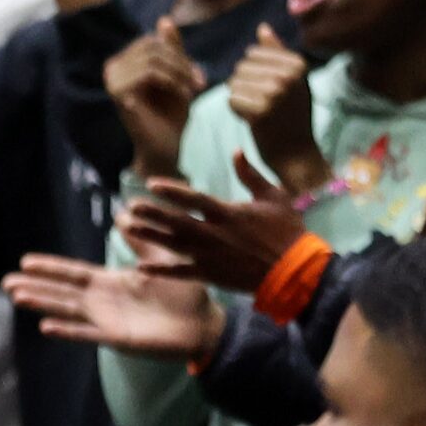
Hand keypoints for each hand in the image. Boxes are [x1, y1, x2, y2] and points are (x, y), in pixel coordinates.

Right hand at [2, 254, 224, 363]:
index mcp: (111, 283)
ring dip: (42, 303)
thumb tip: (123, 214)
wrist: (205, 324)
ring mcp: (108, 321)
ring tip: (17, 296)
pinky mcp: (118, 338)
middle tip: (6, 282)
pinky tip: (45, 326)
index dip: (50, 268)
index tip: (25, 261)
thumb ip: (142, 240)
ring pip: (67, 310)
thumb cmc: (186, 294)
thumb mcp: (163, 258)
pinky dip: (67, 331)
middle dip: (35, 286)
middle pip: (61, 291)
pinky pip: (87, 334)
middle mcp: (103, 302)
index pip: (73, 273)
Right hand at [102, 18, 204, 182]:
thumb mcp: (177, 75)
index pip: (152, 40)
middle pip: (152, 46)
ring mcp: (112, 80)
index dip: (179, 53)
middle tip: (199, 83)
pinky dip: (173, 82)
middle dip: (181, 63)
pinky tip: (183, 97)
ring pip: (153, 58)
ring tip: (192, 91)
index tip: (198, 75)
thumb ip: (171, 49)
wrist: (166, 148)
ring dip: (180, 73)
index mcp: (122, 63)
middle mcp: (112, 68)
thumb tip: (164, 19)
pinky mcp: (118, 93)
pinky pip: (150, 73)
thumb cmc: (170, 114)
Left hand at [118, 155, 309, 291]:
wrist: (296, 271)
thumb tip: (236, 151)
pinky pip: (181, 272)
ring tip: (129, 228)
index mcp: (228, 214)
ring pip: (173, 245)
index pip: (193, 199)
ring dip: (150, 236)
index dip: (171, 191)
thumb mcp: (275, 197)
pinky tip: (140, 267)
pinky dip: (161, 270)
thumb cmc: (288, 231)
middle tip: (130, 207)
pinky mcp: (210, 275)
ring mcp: (210, 256)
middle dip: (152, 214)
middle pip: (176, 222)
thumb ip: (251, 175)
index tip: (151, 184)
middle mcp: (214, 234)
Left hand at [224, 28, 327, 195]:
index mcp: (298, 63)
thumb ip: (277, 52)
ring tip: (260, 111)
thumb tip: (261, 27)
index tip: (272, 90)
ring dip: (240, 98)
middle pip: (241, 68)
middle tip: (264, 104)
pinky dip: (237, 111)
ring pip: (233, 83)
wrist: (296, 153)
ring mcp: (274, 93)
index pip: (252, 53)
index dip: (254, 73)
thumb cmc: (292, 115)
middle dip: (245, 85)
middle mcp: (288, 75)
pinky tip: (254, 120)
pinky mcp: (259, 112)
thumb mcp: (293, 80)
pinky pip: (231, 100)